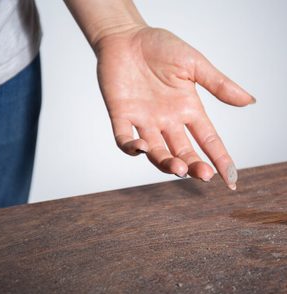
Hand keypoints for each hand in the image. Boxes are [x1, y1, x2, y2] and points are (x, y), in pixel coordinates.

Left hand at [95, 26, 254, 189]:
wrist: (126, 37)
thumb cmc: (160, 46)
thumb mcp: (193, 64)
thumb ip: (218, 84)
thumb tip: (249, 101)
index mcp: (187, 109)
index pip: (208, 139)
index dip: (220, 159)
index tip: (231, 178)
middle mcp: (167, 120)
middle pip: (184, 151)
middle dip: (194, 165)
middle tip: (204, 174)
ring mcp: (144, 121)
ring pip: (157, 151)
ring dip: (167, 162)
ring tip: (179, 168)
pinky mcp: (122, 116)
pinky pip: (124, 139)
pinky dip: (131, 148)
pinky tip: (142, 147)